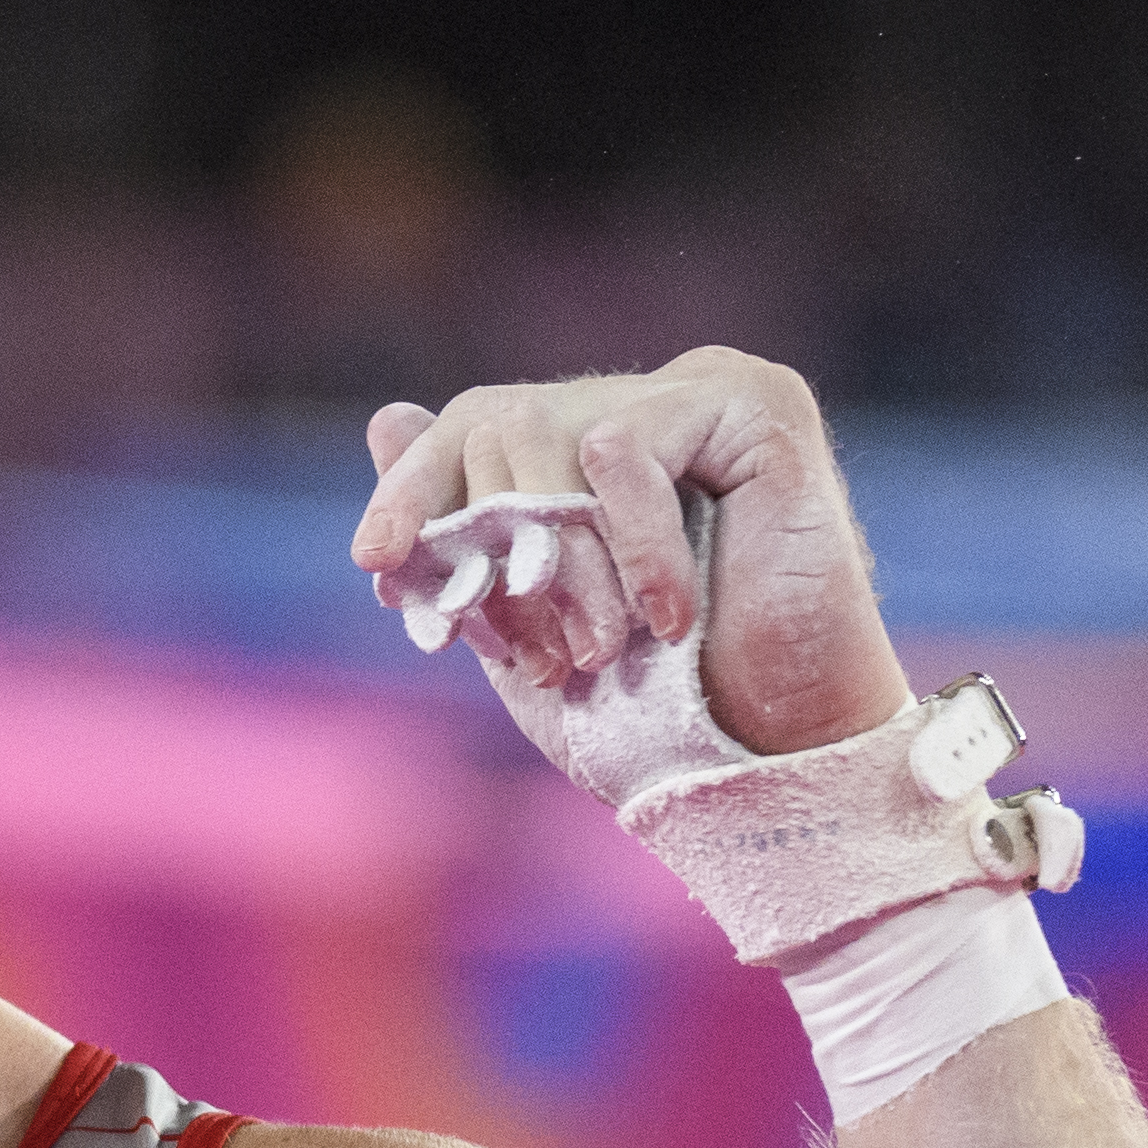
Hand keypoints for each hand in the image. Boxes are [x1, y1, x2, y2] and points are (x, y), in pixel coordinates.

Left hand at [349, 346, 908, 759]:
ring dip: (563, 561)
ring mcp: (704, 392)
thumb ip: (463, 531)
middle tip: (543, 655)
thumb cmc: (657, 704)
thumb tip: (385, 416)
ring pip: (555, 430)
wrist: (772, 755)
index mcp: (595, 446)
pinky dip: (631, 544)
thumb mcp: (525, 624)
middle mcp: (647, 402)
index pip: (472, 426)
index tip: (375, 560)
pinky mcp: (753, 404)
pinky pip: (625, 444)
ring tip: (605, 647)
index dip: (414, 489)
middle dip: (497, 551)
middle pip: (502, 422)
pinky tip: (670, 617)